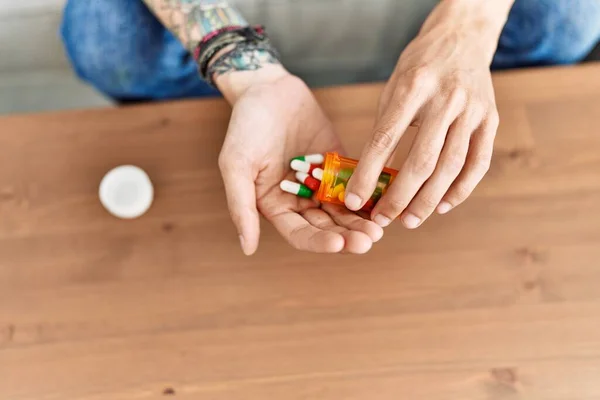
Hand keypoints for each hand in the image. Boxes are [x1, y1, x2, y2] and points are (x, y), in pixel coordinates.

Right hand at [217, 67, 382, 254]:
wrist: (266, 89)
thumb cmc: (244, 127)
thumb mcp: (235, 165)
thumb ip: (241, 206)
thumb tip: (247, 248)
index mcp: (275, 206)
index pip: (300, 234)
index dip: (319, 242)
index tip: (338, 244)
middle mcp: (299, 201)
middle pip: (327, 227)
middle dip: (347, 236)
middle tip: (369, 240)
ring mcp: (320, 183)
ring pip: (344, 211)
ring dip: (361, 221)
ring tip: (378, 228)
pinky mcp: (337, 164)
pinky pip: (356, 183)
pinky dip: (369, 194)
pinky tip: (384, 201)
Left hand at [345, 0, 510, 228]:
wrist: (463, 38)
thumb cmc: (419, 68)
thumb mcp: (394, 90)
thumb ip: (385, 130)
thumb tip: (373, 178)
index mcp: (413, 87)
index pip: (385, 139)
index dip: (368, 174)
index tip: (353, 200)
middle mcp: (446, 99)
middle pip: (422, 160)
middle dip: (399, 197)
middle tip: (382, 219)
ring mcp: (473, 110)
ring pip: (451, 166)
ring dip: (428, 200)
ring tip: (409, 220)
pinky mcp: (491, 120)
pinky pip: (479, 163)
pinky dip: (461, 189)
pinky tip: (442, 206)